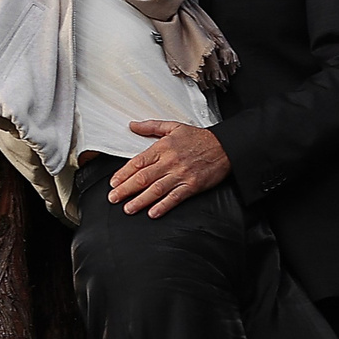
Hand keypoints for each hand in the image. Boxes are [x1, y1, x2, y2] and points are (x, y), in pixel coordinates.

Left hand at [107, 121, 229, 216]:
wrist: (225, 147)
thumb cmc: (199, 138)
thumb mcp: (173, 126)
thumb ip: (151, 126)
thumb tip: (132, 125)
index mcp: (162, 148)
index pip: (137, 162)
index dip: (123, 174)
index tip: (113, 183)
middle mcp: (169, 162)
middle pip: (143, 177)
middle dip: (125, 189)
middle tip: (113, 198)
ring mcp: (181, 175)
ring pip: (156, 189)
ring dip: (140, 201)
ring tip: (128, 208)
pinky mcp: (192, 186)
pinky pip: (175, 198)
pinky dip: (163, 206)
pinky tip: (153, 213)